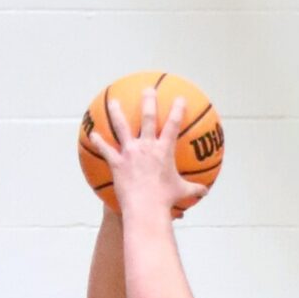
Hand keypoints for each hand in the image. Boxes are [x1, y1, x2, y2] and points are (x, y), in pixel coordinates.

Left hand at [90, 89, 207, 216]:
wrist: (146, 208)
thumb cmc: (165, 200)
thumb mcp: (182, 192)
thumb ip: (194, 189)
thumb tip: (206, 191)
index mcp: (164, 150)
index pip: (173, 124)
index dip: (177, 109)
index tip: (180, 98)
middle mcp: (147, 146)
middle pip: (147, 117)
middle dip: (148, 101)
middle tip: (147, 89)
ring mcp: (130, 152)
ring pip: (122, 127)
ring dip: (117, 112)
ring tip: (113, 102)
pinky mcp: (117, 162)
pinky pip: (106, 149)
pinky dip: (99, 141)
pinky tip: (92, 134)